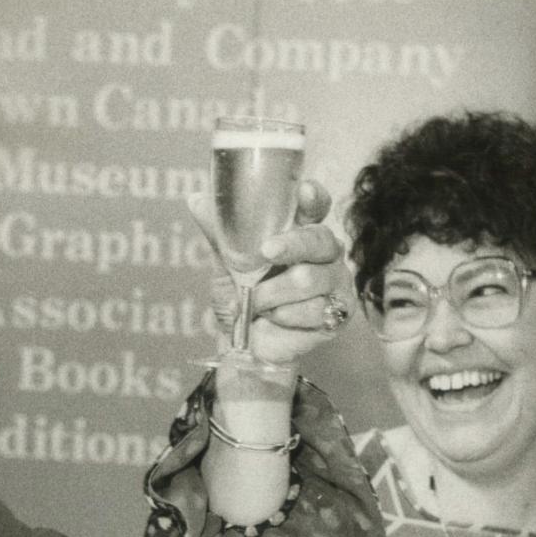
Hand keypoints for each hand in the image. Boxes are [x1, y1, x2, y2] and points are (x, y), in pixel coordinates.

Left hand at [187, 180, 351, 367]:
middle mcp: (323, 252)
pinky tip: (275, 318)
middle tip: (266, 252)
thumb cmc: (244, 297)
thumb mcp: (227, 264)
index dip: (313, 198)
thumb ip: (220, 233)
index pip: (315, 206)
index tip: (305, 192)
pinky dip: (285, 315)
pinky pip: (315, 309)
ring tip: (256, 303)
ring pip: (310, 279)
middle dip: (291, 245)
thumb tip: (196, 200)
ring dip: (273, 293)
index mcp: (300, 231)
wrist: (249, 344)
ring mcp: (335, 281)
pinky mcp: (339, 311)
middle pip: (319, 240)